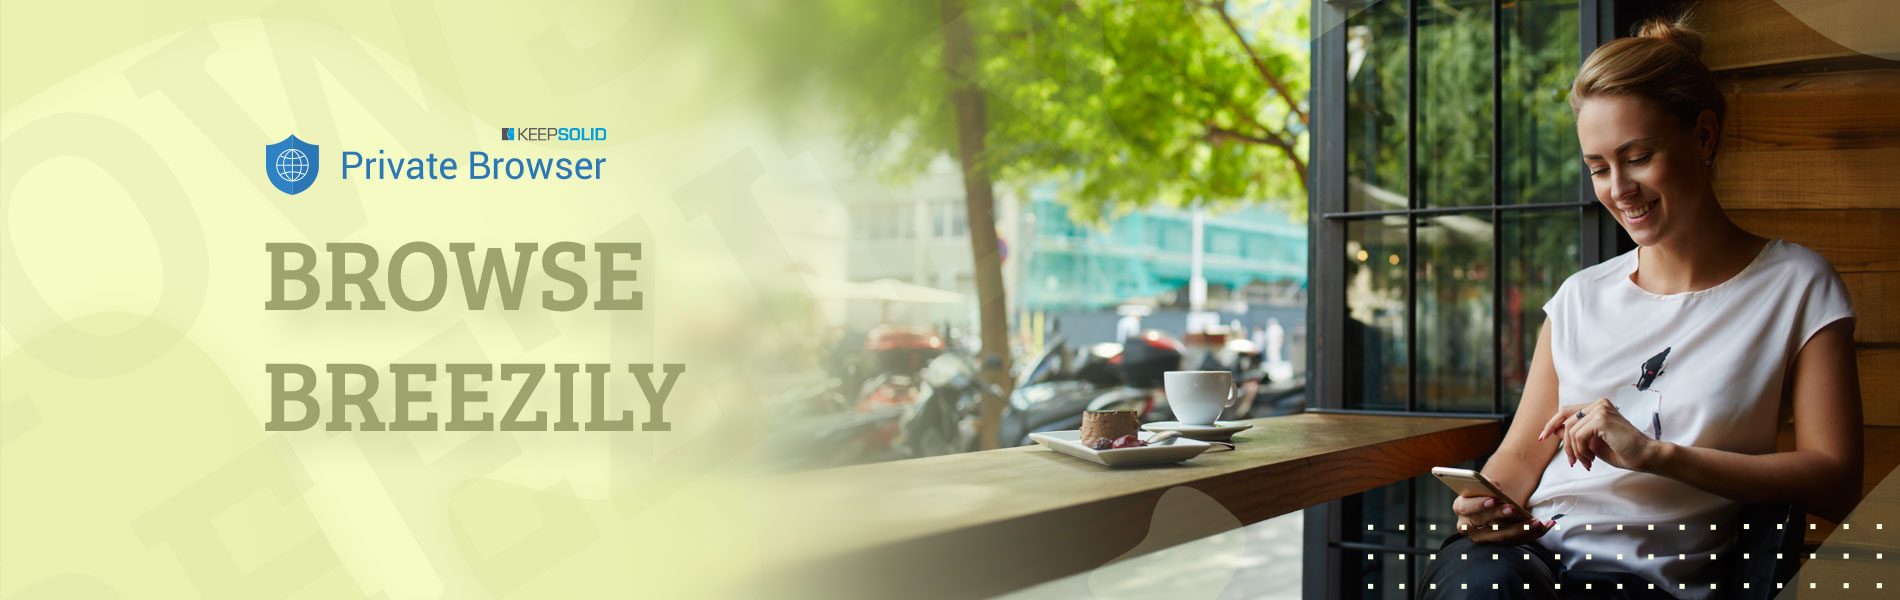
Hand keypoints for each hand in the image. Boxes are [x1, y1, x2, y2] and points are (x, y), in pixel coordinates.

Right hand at [1451, 487, 1551, 544]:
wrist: (1490, 503)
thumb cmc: (1486, 491)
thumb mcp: (1483, 485)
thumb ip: (1487, 484)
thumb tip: (1496, 488)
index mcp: (1461, 507)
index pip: (1466, 507)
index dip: (1479, 504)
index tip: (1494, 499)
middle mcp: (1468, 526)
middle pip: (1484, 524)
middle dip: (1500, 516)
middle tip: (1515, 509)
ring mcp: (1483, 538)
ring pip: (1502, 537)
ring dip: (1522, 529)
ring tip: (1537, 521)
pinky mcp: (1499, 544)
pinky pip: (1516, 542)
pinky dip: (1532, 534)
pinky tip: (1546, 525)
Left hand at [1538, 397, 1664, 471]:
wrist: (1645, 456)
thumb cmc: (1623, 451)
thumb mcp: (1592, 443)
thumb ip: (1575, 434)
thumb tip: (1554, 431)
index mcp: (1598, 407)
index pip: (1567, 411)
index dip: (1552, 424)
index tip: (1543, 437)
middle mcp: (1599, 404)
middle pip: (1566, 420)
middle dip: (1564, 443)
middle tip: (1570, 461)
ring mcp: (1601, 409)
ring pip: (1571, 431)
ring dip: (1575, 451)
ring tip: (1586, 463)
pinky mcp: (1602, 419)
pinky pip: (1578, 436)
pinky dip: (1581, 451)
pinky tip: (1591, 459)